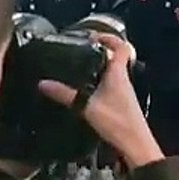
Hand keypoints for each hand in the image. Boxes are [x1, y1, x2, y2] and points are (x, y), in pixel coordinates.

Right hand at [38, 34, 163, 168]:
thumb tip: (43, 83)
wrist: (135, 144)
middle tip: (79, 51)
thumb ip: (65, 95)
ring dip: (97, 67)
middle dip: (98, 52)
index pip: (120, 47)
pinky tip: (83, 89)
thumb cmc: (116, 122)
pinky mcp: (120, 102)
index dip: (109, 37)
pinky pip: (108, 84)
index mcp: (118, 74)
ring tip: (77, 67)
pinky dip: (97, 81)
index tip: (92, 36)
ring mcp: (123, 91)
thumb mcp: (87, 107)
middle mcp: (123, 79)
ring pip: (110, 72)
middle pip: (114, 58)